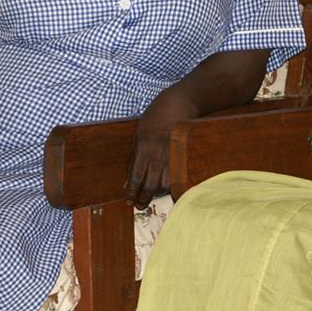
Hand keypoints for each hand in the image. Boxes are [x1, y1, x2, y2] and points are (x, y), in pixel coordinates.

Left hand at [128, 90, 198, 206]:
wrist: (178, 105)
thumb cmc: (154, 119)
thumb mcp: (138, 136)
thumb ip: (134, 160)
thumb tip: (128, 183)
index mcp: (145, 148)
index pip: (136, 177)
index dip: (132, 192)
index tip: (128, 201)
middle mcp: (159, 154)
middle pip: (151, 185)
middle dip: (144, 198)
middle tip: (139, 205)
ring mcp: (173, 156)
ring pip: (165, 184)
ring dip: (157, 193)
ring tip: (151, 196)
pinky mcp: (184, 156)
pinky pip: (177, 177)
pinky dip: (171, 186)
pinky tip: (166, 189)